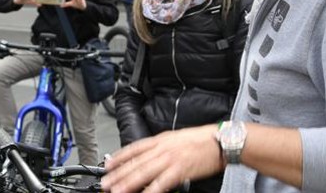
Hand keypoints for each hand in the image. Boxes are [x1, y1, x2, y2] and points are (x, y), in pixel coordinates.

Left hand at [102, 125, 223, 192]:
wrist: (220, 141)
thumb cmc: (200, 140)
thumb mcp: (176, 137)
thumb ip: (161, 145)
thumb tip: (148, 154)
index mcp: (160, 140)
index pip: (134, 149)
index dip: (119, 157)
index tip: (108, 165)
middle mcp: (162, 149)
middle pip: (135, 163)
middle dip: (118, 174)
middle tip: (105, 183)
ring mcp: (170, 160)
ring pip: (144, 173)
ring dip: (128, 183)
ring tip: (116, 191)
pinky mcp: (179, 171)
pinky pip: (161, 183)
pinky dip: (150, 191)